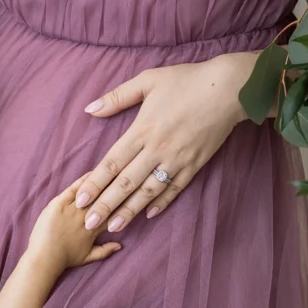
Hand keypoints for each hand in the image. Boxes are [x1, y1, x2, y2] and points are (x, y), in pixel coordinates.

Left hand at [28, 177, 121, 273]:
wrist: (44, 257)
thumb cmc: (64, 259)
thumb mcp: (87, 258)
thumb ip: (105, 251)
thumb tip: (120, 246)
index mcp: (95, 229)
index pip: (114, 213)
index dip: (122, 203)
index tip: (128, 194)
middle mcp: (88, 217)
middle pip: (106, 199)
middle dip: (116, 188)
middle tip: (125, 175)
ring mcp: (74, 209)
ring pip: (93, 192)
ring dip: (103, 181)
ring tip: (113, 169)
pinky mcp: (60, 203)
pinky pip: (75, 188)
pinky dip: (84, 180)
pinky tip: (93, 172)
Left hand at [77, 53, 256, 231]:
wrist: (228, 89)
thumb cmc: (186, 80)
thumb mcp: (148, 80)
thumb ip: (117, 97)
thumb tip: (90, 109)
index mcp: (142, 130)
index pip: (112, 163)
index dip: (95, 183)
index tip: (79, 200)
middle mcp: (157, 149)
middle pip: (126, 183)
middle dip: (106, 205)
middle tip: (89, 224)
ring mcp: (177, 160)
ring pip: (149, 191)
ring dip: (130, 211)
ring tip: (114, 227)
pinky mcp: (195, 165)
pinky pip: (175, 188)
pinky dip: (162, 202)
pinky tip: (149, 214)